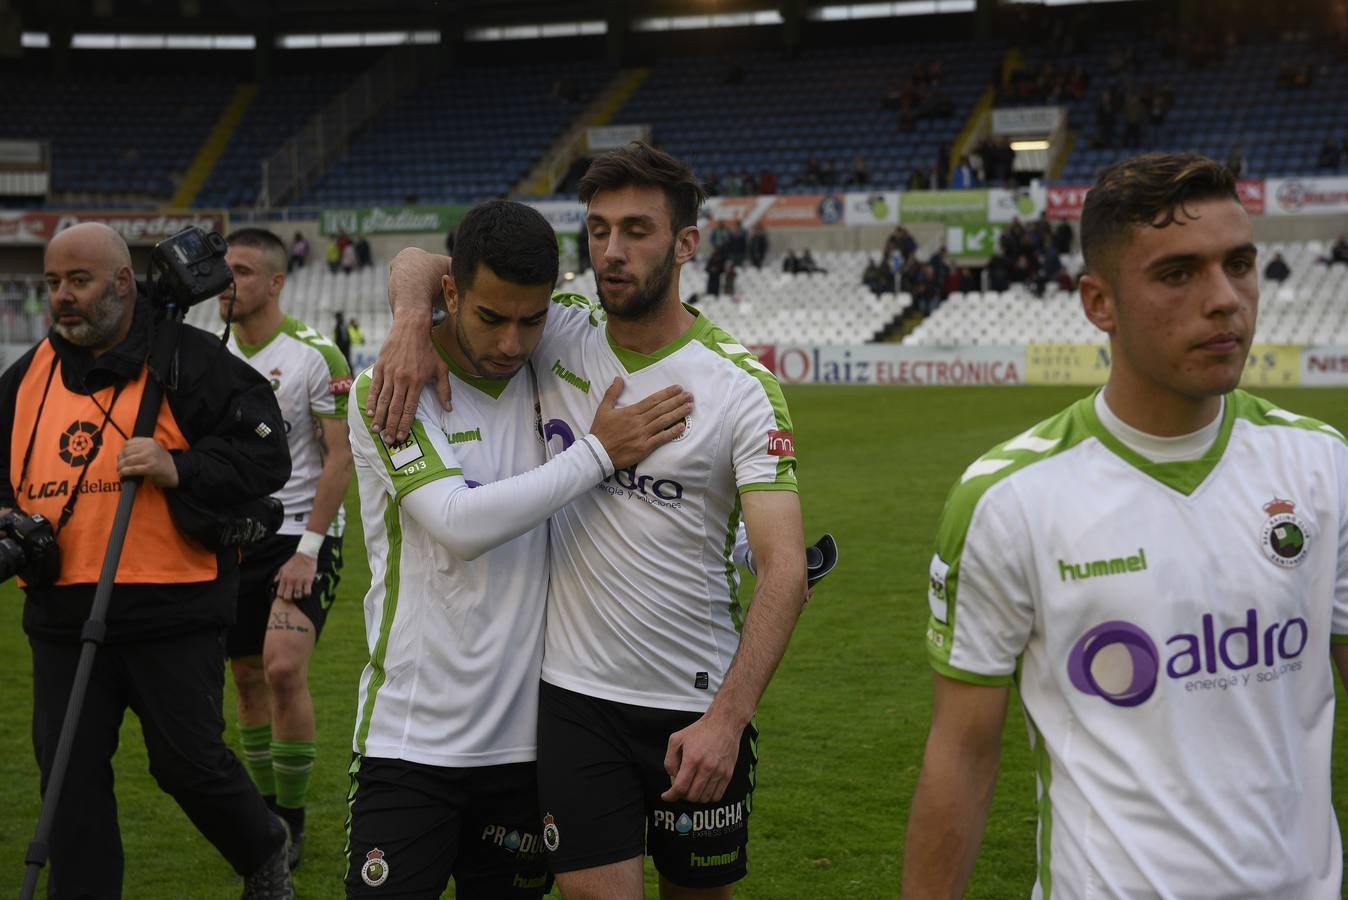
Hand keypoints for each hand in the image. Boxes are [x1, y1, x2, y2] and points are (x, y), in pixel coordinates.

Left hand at [117, 437, 178, 486]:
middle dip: (121, 459)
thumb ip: (139, 449)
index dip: (122, 450)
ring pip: (128, 460)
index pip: (129, 443)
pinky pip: (132, 469)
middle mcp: (149, 448)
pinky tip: (122, 475)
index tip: (122, 457)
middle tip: (120, 465)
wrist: (176, 471)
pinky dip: (124, 472)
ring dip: (121, 466)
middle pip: (127, 452)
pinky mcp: (150, 468)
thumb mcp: (153, 449)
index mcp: (149, 441)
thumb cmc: (162, 462)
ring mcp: (150, 458)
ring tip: (120, 470)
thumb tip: (121, 454)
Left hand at [272, 552, 317, 603]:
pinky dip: (307, 594)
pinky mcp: (308, 580)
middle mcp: (291, 581)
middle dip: (290, 598)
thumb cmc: (294, 561)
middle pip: (288, 597)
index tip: (285, 594)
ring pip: (297, 596)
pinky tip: (306, 590)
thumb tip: (275, 582)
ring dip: (299, 596)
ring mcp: (300, 581)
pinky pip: (307, 592)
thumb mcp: (283, 567)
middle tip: (292, 595)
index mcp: (284, 578)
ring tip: (300, 593)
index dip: (282, 595)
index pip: (280, 593)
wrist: (305, 555)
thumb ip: (279, 576)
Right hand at [368, 306, 448, 443]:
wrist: (411, 327)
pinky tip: (369, 412)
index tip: (401, 437)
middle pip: (394, 408)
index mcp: (417, 382)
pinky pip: (374, 388)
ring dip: (379, 417)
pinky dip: (370, 401)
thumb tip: (449, 409)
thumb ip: (444, 390)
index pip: (409, 409)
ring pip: (382, 400)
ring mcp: (389, 373)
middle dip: (390, 426)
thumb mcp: (441, 368)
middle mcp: (402, 379)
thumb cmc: (428, 349)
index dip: (404, 424)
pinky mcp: (380, 367)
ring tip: (376, 431)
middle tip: (388, 440)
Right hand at [589, 378, 692, 469]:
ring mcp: (643, 435)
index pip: (652, 400)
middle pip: (661, 409)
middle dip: (677, 401)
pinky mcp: (644, 448)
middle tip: (690, 395)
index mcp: (631, 411)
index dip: (667, 393)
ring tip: (690, 407)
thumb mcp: (603, 409)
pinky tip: (682, 426)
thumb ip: (612, 393)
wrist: (597, 453)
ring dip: (678, 413)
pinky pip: (661, 439)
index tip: (678, 388)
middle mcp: (639, 421)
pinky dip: (672, 432)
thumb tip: (618, 378)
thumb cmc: (600, 431)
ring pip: (664, 422)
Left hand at [661, 712, 741, 803]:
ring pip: (704, 798)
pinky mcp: (728, 774)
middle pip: (692, 796)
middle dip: (682, 795)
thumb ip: (670, 760)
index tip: (666, 796)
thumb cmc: (699, 730)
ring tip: (692, 786)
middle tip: (681, 787)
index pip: (680, 788)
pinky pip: (717, 796)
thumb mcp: (676, 739)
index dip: (671, 796)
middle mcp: (707, 768)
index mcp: (692, 759)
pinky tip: (703, 788)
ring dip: (695, 797)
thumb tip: (672, 778)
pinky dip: (708, 797)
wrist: (724, 723)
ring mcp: (719, 772)